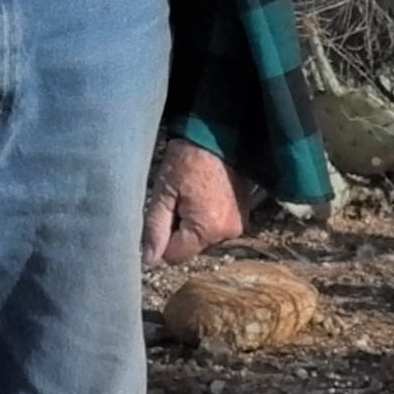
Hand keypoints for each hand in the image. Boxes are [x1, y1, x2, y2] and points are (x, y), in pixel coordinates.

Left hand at [143, 137, 241, 263]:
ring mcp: (239, 224)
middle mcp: (228, 233)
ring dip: (194, 223)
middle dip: (180, 229)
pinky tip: (203, 194)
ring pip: (203, 237)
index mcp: (208, 229)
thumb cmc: (186, 159)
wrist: (216, 133)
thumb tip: (150, 260)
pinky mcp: (244, 214)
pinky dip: (207, 216)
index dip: (162, 238)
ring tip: (192, 194)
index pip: (175, 255)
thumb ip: (155, 230)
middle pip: (191, 247)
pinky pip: (216, 226)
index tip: (165, 210)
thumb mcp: (164, 193)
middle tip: (178, 198)